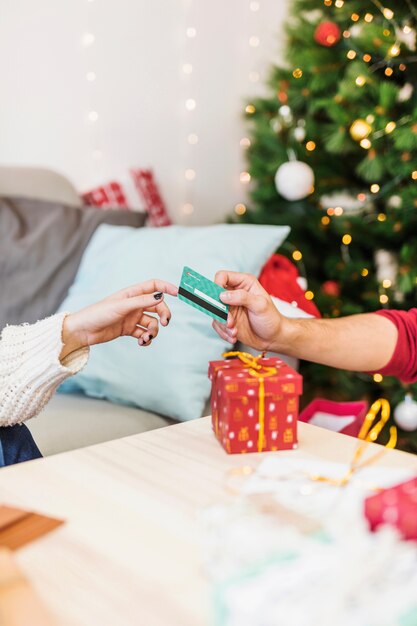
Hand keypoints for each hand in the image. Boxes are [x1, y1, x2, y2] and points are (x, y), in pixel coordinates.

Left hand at [61, 279, 177, 358]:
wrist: (83, 331)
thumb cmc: (98, 313)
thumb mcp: (122, 306)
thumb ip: (142, 301)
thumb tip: (161, 296)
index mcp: (132, 293)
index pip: (154, 286)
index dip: (167, 288)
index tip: (179, 293)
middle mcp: (134, 304)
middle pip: (157, 306)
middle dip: (163, 315)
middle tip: (165, 323)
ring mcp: (132, 317)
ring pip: (152, 322)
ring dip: (153, 331)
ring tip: (146, 338)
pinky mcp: (128, 330)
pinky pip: (144, 334)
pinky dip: (146, 339)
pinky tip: (142, 343)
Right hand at [212, 271, 281, 350]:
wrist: (274, 338)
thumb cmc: (271, 319)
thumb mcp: (260, 305)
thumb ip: (243, 297)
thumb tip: (223, 295)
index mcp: (244, 283)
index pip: (223, 276)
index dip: (217, 285)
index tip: (220, 299)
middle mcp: (234, 293)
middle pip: (214, 295)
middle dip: (219, 311)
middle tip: (230, 322)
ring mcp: (230, 307)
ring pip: (214, 312)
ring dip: (222, 324)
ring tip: (234, 331)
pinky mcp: (227, 320)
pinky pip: (217, 324)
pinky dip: (223, 332)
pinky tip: (233, 336)